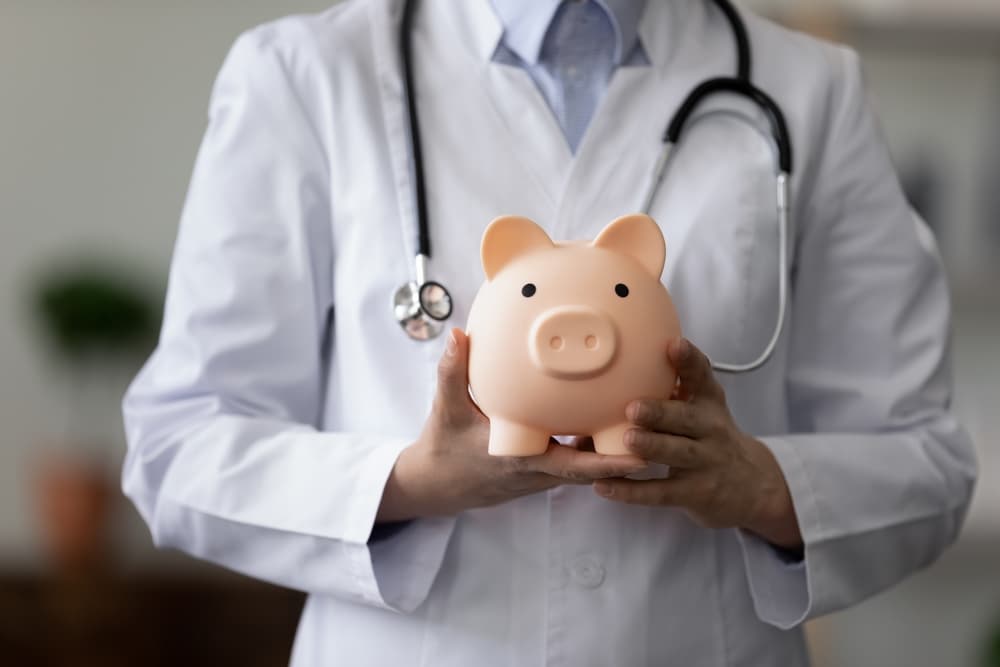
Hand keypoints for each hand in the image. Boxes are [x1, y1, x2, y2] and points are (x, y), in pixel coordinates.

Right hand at [377, 329, 647, 521]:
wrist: (439, 483)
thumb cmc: (443, 448)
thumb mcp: (445, 410)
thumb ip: (451, 372)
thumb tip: (458, 335)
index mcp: (522, 460)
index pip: (573, 466)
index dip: (608, 463)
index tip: (640, 453)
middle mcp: (542, 469)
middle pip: (597, 464)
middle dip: (629, 452)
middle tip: (665, 429)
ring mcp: (546, 470)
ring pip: (591, 458)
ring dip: (619, 443)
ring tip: (654, 416)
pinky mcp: (546, 465)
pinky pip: (578, 451)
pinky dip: (597, 437)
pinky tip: (614, 407)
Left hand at [592, 338, 801, 549]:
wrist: (753, 486)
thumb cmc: (710, 435)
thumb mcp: (705, 406)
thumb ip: (675, 384)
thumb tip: (623, 359)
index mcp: (709, 403)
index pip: (703, 377)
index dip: (689, 360)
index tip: (673, 344)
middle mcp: (711, 430)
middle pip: (687, 419)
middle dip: (661, 412)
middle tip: (634, 407)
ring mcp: (705, 463)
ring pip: (677, 454)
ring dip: (652, 446)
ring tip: (627, 440)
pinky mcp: (695, 493)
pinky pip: (661, 492)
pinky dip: (632, 491)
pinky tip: (604, 486)